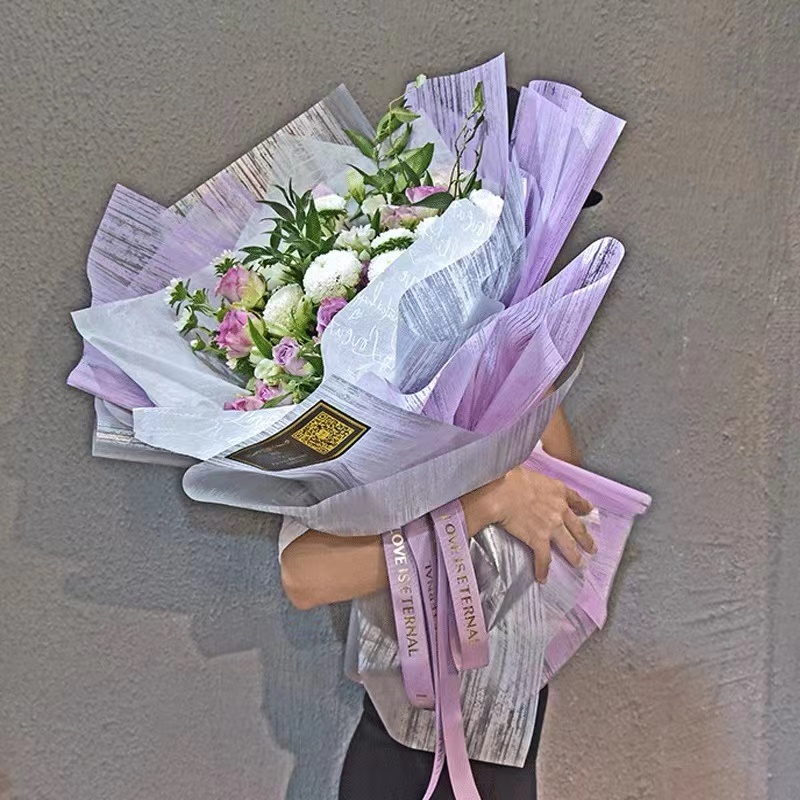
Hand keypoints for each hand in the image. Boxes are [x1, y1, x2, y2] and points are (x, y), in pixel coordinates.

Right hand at [462, 466, 595, 582]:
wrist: (503, 492)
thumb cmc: (511, 478)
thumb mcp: (532, 476)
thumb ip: (539, 485)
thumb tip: (529, 487)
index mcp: (558, 491)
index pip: (576, 500)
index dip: (584, 507)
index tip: (589, 511)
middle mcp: (560, 510)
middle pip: (578, 528)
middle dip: (586, 539)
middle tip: (592, 548)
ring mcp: (552, 526)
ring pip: (568, 545)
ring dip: (574, 556)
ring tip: (578, 564)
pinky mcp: (539, 539)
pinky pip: (544, 558)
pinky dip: (543, 569)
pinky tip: (542, 577)